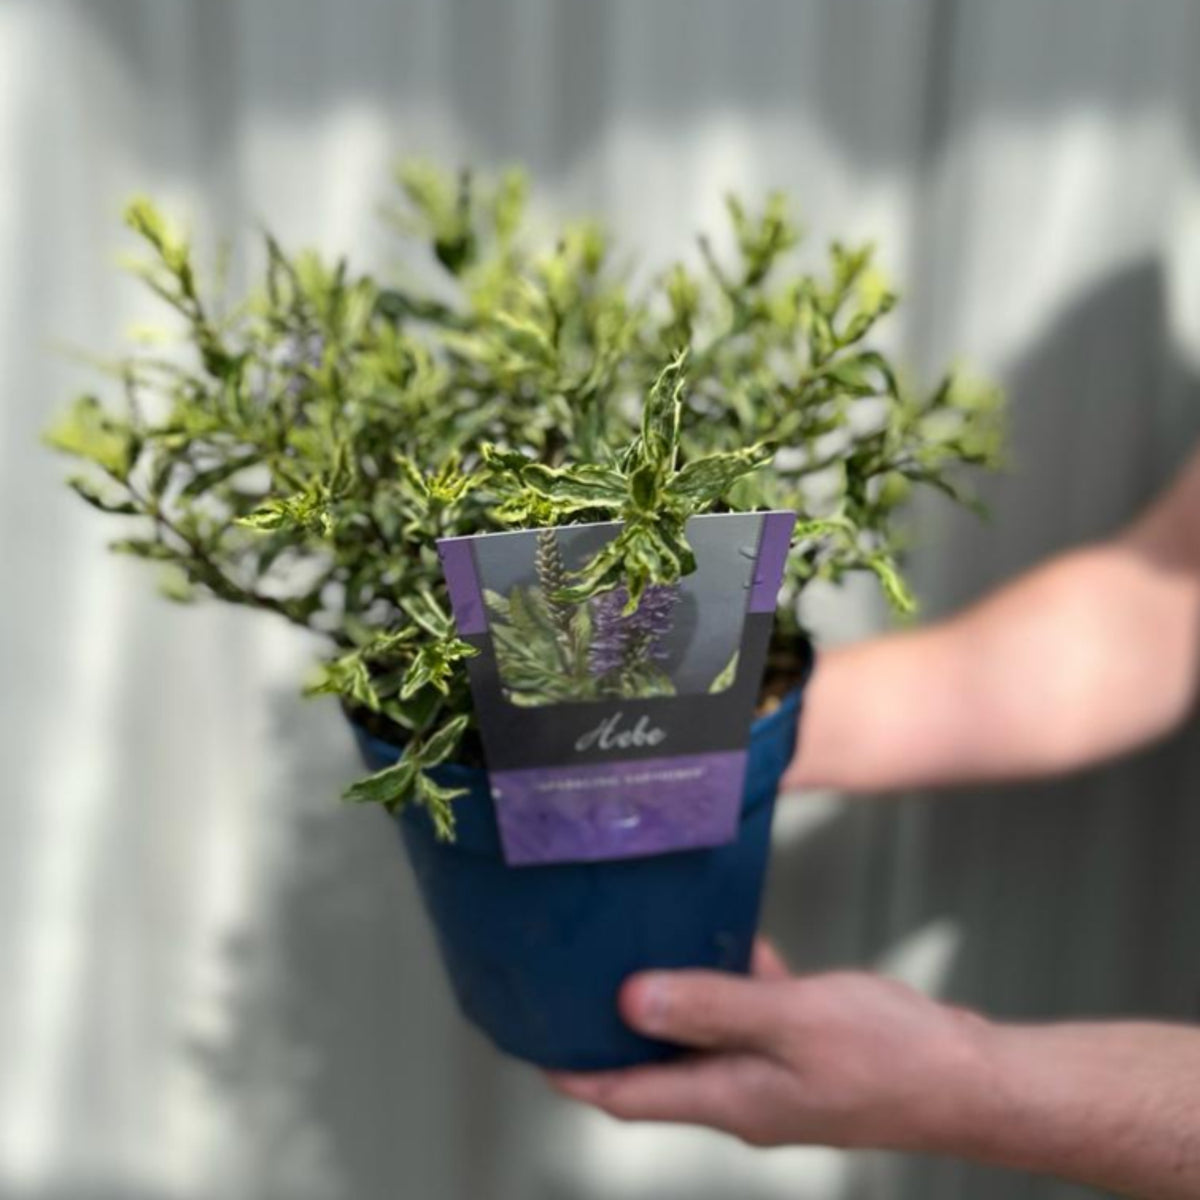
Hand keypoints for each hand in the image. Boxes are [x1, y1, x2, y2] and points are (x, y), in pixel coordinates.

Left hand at [548, 940, 995, 1151]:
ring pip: (701, 1037)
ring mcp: (772, 1077)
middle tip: (574, 986)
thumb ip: (710, 1007)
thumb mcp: (791, 1021)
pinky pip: (748, 1017)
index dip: (575, 1072)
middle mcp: (740, 1094)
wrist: (968, 1078)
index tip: (531, 1043)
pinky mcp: (801, 1055)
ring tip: (639, 951)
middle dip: (611, 1034)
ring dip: (671, 1002)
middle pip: (654, 1068)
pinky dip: (731, 984)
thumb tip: (629, 1003)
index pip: (626, 1095)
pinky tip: (733, 938)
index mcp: (727, 1097)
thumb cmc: (888, 1056)